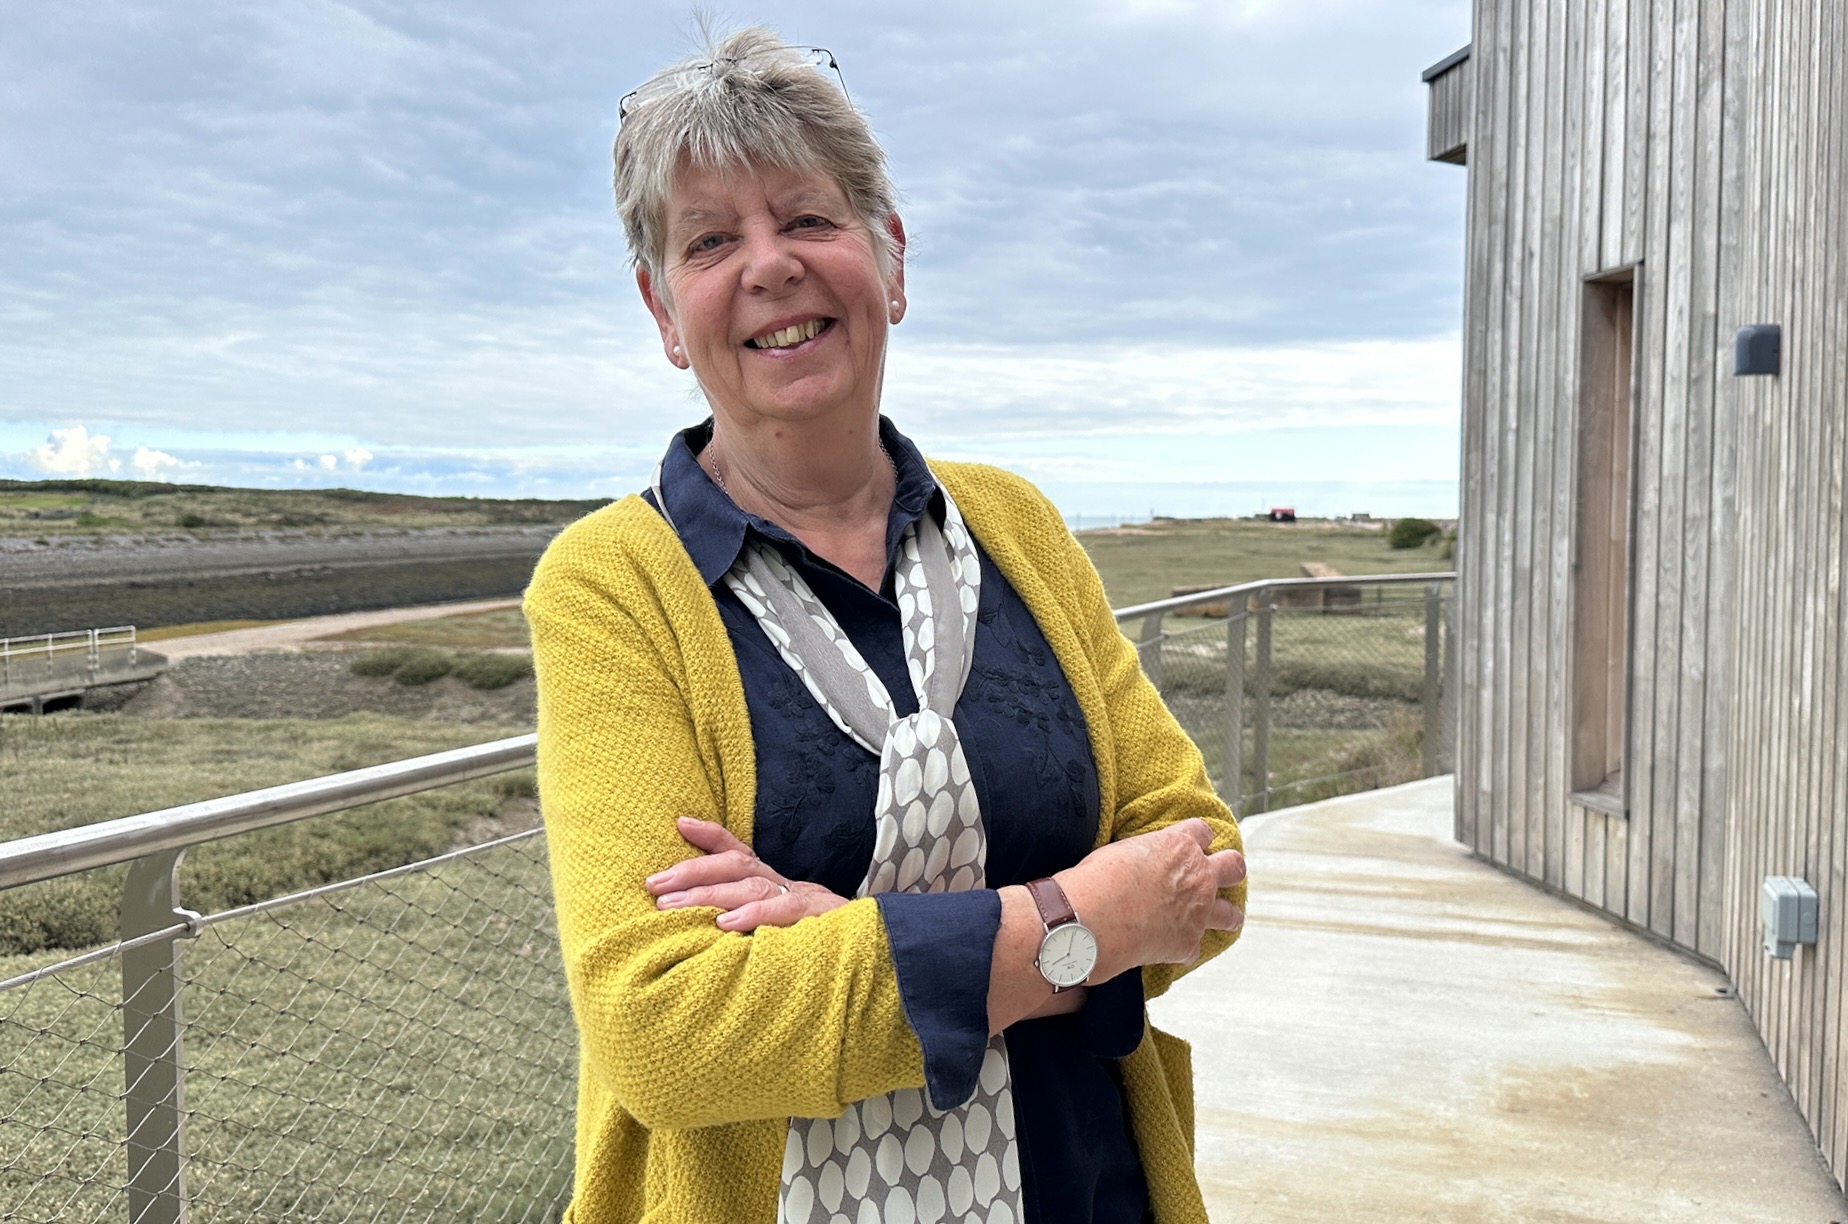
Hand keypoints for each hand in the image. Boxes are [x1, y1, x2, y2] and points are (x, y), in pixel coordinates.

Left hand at [645, 817, 849, 931]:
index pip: (740, 851)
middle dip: (692, 871)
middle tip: (654, 884)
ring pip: (751, 886)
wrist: (876, 949)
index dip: (710, 836)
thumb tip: (705, 922)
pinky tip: (724, 925)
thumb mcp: (777, 924)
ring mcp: (802, 900)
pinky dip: (752, 915)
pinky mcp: (816, 920)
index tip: (680, 823)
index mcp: (774, 882)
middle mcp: (786, 884)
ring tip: (672, 905)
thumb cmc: (817, 941)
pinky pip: (781, 913)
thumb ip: (748, 916)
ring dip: (708, 894)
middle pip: (736, 865)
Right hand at [1058, 818, 1244, 975]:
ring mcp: (1198, 912)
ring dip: (1226, 914)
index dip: (1198, 838)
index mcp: (1179, 846)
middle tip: (1222, 873)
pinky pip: (1195, 947)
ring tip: (1222, 917)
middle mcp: (1198, 877)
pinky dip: (1184, 946)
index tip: (1193, 843)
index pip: (1202, 831)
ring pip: (1231, 914)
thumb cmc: (1098, 879)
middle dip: (1230, 869)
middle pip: (1234, 866)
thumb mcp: (1123, 850)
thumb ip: (1145, 854)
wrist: (1092, 917)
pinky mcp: (1187, 944)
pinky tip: (1172, 946)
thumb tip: (1140, 863)